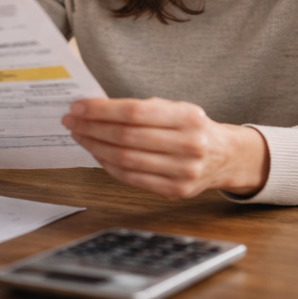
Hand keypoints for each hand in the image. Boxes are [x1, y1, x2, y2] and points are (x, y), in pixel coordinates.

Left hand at [61, 98, 268, 198]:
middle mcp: (189, 145)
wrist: (225, 156)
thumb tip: (95, 109)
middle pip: (127, 137)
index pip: (135, 112)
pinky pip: (131, 179)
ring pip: (126, 160)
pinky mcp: (175, 191)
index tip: (78, 107)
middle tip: (72, 121)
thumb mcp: (177, 108)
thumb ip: (142, 109)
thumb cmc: (193, 128)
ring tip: (80, 136)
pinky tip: (97, 154)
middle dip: (92, 128)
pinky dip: (109, 166)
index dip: (101, 110)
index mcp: (188, 117)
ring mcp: (183, 172)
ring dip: (96, 147)